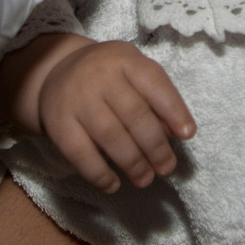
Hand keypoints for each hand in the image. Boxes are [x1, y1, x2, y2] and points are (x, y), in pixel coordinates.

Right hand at [26, 38, 196, 192]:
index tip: (187, 135)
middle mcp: (100, 76)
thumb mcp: (133, 73)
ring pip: (111, 136)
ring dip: (133, 163)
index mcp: (125, 60)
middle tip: (166, 167)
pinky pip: (80, 153)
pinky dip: (99, 173)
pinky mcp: (58, 123)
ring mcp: (77, 99)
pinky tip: (113, 184)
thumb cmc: (108, 76)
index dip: (174, 110)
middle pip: (134, 115)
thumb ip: (156, 98)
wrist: (56, 69)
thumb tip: (175, 133)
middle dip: (155, 147)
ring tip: (145, 179)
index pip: (154, 83)